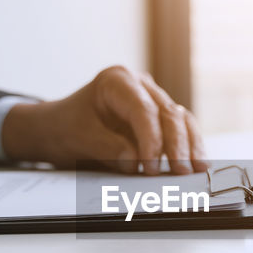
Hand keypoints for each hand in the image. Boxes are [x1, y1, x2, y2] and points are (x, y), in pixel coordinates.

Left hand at [0, 65, 207, 175]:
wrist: (57, 128)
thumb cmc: (65, 128)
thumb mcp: (79, 139)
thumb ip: (107, 149)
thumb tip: (135, 162)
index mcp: (117, 80)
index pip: (143, 109)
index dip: (151, 139)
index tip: (149, 167)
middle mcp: (140, 85)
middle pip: (168, 113)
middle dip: (177, 144)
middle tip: (181, 171)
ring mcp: (152, 99)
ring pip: (181, 119)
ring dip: (190, 145)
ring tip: (196, 170)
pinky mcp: (159, 117)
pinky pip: (180, 130)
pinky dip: (187, 147)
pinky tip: (195, 164)